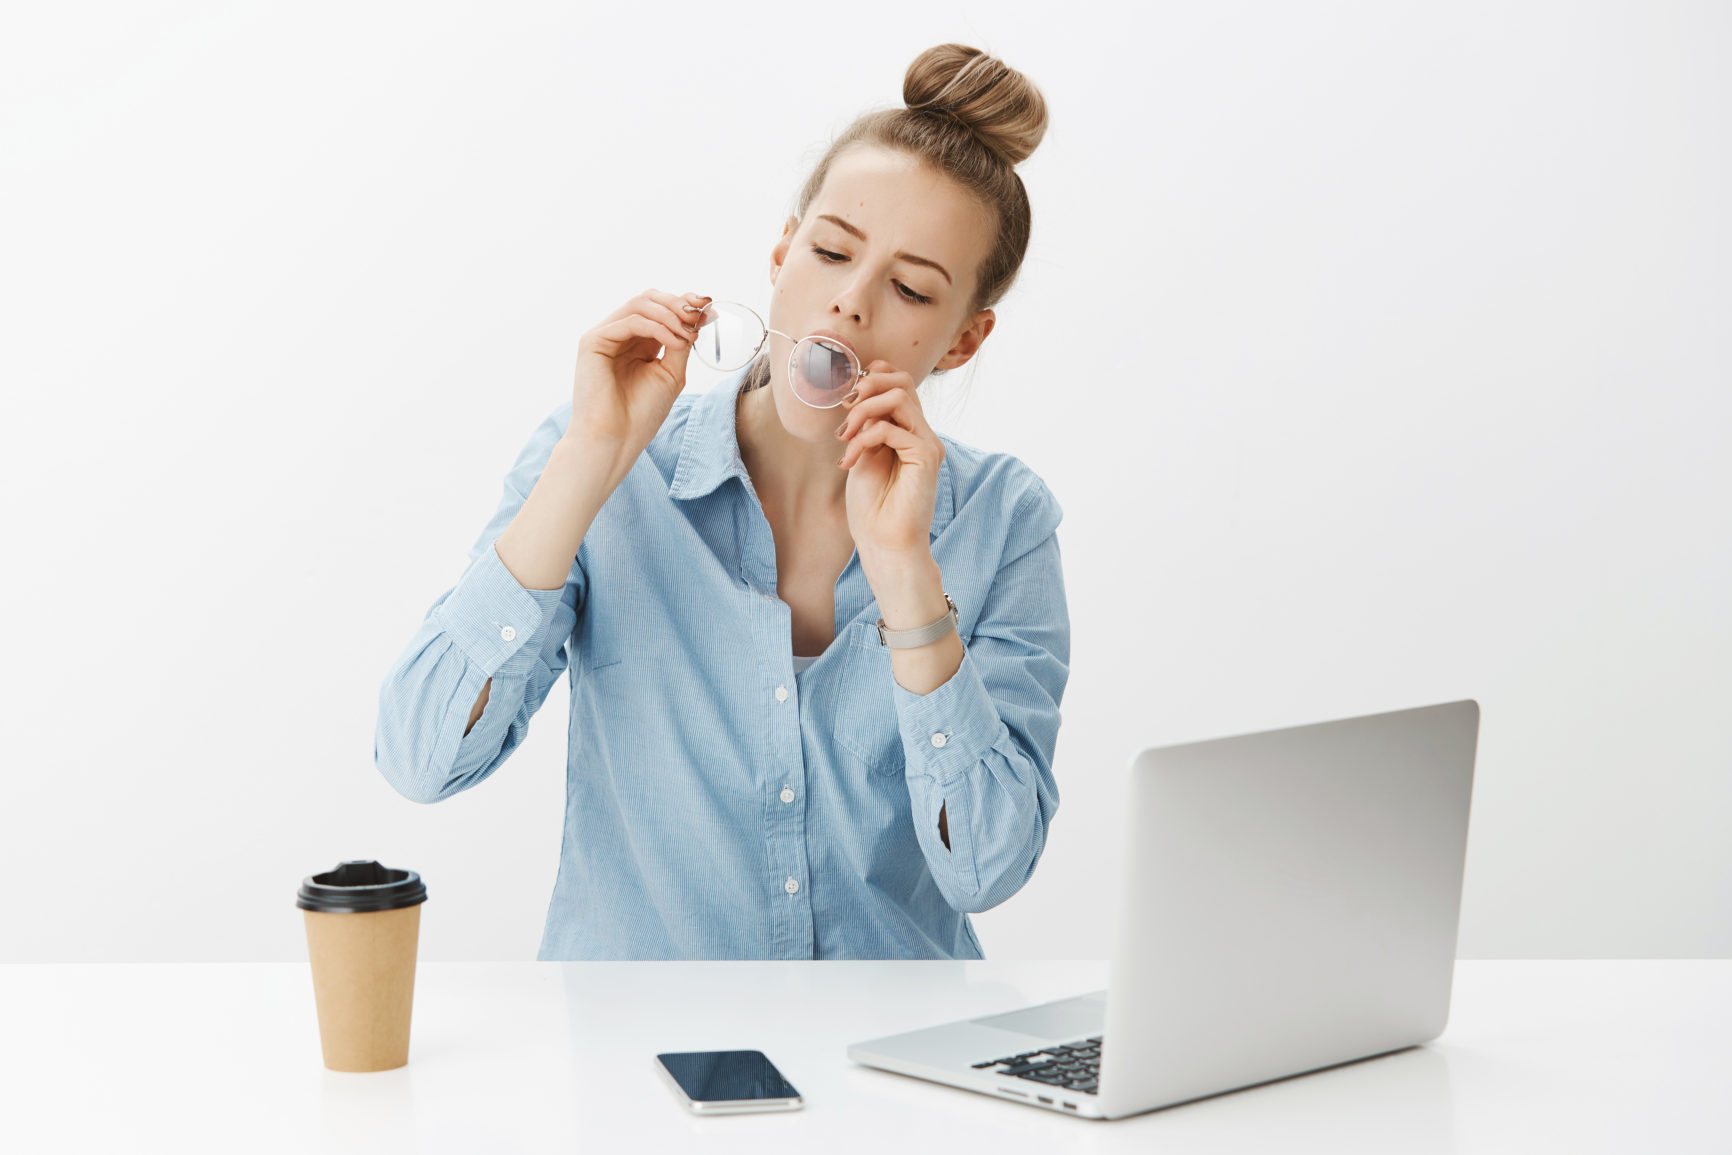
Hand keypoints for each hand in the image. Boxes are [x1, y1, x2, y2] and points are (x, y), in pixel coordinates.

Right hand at [568, 288, 709, 458]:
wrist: (616, 440)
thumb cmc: (641, 414)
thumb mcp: (670, 373)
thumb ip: (680, 344)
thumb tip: (698, 316)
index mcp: (637, 342)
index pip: (660, 309)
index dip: (684, 302)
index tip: (709, 306)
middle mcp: (619, 334)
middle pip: (649, 299)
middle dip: (679, 303)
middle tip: (700, 315)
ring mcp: (605, 335)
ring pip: (640, 304)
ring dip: (671, 314)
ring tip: (690, 333)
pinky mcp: (593, 341)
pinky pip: (630, 321)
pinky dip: (658, 328)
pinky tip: (676, 343)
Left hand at [836, 360, 943, 557]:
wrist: (884, 543)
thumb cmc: (871, 506)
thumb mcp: (862, 454)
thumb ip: (867, 425)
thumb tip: (857, 394)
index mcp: (909, 430)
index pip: (899, 381)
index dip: (872, 378)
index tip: (845, 402)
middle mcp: (922, 433)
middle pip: (903, 380)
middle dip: (867, 386)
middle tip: (845, 410)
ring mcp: (928, 443)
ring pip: (899, 397)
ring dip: (862, 411)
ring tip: (844, 437)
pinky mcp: (926, 456)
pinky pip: (891, 428)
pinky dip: (863, 439)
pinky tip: (849, 461)